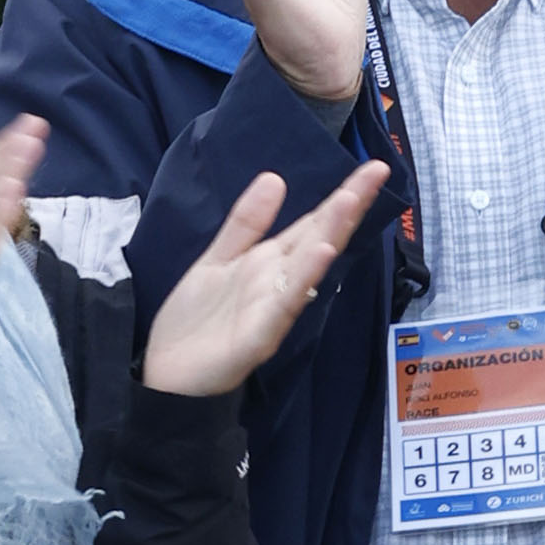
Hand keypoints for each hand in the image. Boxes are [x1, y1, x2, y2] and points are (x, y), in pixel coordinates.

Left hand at [144, 162, 389, 396]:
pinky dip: (302, 281)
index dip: (342, 194)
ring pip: (306, 267)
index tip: (372, 166)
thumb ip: (246, 223)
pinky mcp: (257, 338)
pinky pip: (283, 306)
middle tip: (378, 170)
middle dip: (348, 204)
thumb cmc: (194, 323)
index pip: (313, 222)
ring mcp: (271, 309)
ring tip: (351, 201)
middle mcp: (279, 282)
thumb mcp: (217, 260)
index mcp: (270, 262)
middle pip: (318, 236)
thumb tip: (276, 177)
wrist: (165, 379)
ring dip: (330, 234)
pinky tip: (320, 255)